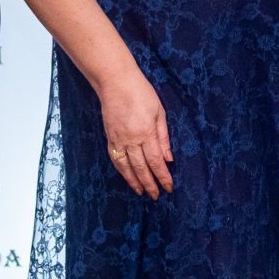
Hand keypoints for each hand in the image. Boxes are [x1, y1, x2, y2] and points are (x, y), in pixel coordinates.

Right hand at [99, 68, 174, 198]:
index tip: (168, 187)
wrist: (115, 82)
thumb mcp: (159, 112)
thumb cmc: (141, 93)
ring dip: (134, 182)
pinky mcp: (109, 137)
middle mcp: (132, 140)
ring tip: (141, 192)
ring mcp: (118, 140)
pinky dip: (121, 170)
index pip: (156, 161)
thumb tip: (168, 158)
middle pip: (141, 168)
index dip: (162, 177)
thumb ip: (163, 137)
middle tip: (156, 196)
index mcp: (146, 133)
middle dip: (150, 184)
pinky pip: (115, 158)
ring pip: (126, 167)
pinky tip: (127, 176)